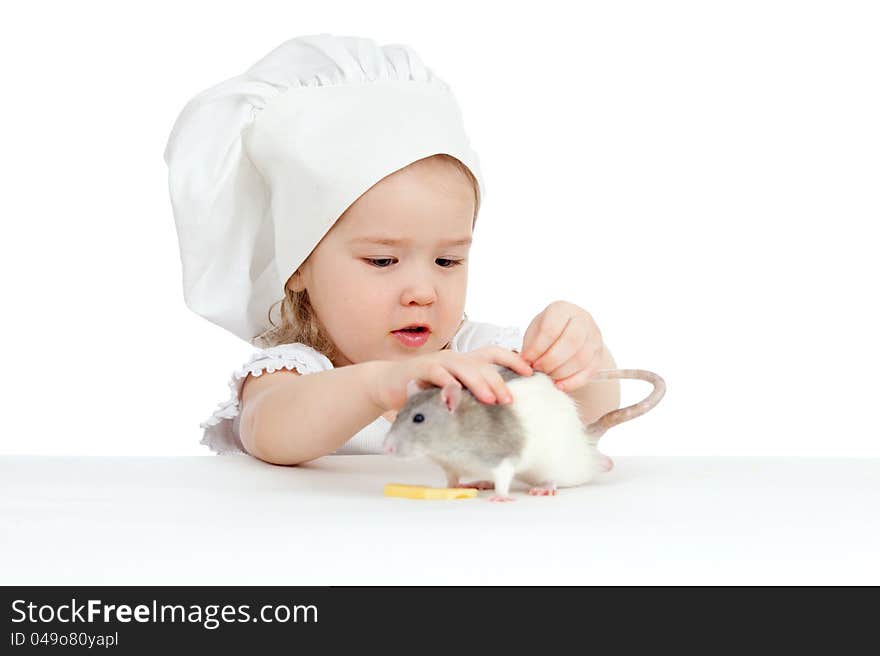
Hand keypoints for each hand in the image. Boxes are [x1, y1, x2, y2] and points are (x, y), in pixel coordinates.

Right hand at [369, 346, 533, 412]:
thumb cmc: (423, 391)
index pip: (494, 354)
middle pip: (482, 364)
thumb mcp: (451, 393)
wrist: (387, 384)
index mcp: (465, 362)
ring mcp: (438, 362)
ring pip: (464, 368)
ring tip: (490, 400)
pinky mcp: (421, 370)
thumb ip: (470, 398)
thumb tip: (500, 414)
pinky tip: (454, 402)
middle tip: (509, 400)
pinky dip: (448, 387)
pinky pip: (438, 376)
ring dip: (479, 384)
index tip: (530, 372)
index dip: (513, 360)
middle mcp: (455, 358)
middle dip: (498, 381)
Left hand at [520, 300, 605, 392]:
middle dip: (550, 360)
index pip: (551, 329)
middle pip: (570, 342)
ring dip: (560, 372)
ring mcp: (594, 337)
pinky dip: (572, 382)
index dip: (537, 348)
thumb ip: (531, 345)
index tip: (526, 360)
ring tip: (547, 376)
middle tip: (537, 369)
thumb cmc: (547, 331)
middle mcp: (582, 320)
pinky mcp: (599, 354)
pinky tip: (559, 385)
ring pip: (581, 358)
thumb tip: (524, 364)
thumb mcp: (536, 330)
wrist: (570, 331)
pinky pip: (588, 371)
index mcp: (562, 309)